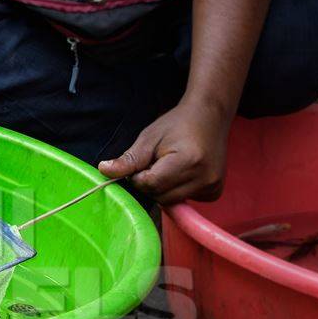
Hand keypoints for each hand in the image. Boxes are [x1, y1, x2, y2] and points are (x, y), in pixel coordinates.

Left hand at [98, 99, 233, 203]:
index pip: (150, 184)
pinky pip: (184, 200)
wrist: (209, 116)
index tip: (145, 161)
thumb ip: (128, 159)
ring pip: (170, 201)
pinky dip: (176, 190)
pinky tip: (182, 172)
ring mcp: (212, 186)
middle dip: (150, 183)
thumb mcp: (149, 138)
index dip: (139, 175)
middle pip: (160, 196)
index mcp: (188, 161)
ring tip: (170, 165)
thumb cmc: (176, 124)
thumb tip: (103, 171)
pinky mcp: (214, 192)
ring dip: (162, 188)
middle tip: (157, 162)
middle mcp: (204, 178)